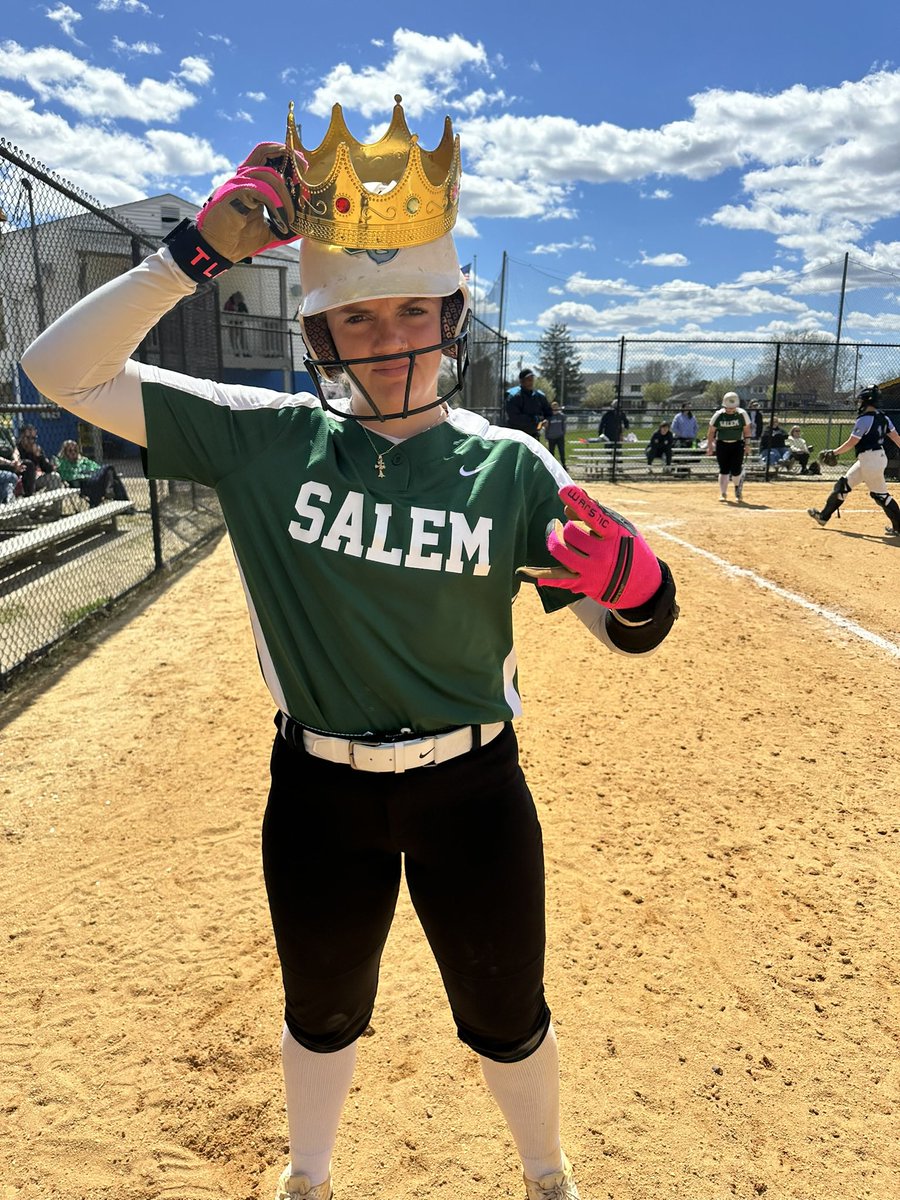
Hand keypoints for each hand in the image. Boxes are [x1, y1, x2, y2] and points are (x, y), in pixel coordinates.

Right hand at [196, 142, 305, 261]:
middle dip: (287, 155)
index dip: (286, 156)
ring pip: (268, 175)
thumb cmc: (239, 240)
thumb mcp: (270, 231)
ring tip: (291, 218)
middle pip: (263, 152)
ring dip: (285, 197)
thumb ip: (285, 224)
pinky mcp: (233, 194)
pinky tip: (281, 222)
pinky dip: (275, 206)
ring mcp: (237, 184)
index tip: (303, 166)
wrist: (218, 251)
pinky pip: (261, 191)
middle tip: (304, 168)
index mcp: (251, 184)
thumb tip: (305, 226)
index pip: (268, 159)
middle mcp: (243, 179)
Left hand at [518, 484, 661, 609]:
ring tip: (557, 539)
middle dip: (569, 530)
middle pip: (572, 534)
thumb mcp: (620, 528)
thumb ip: (595, 514)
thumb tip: (566, 505)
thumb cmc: (628, 549)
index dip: (579, 502)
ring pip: (562, 552)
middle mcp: (604, 553)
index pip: (594, 515)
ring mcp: (593, 571)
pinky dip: (541, 575)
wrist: (643, 586)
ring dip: (556, 543)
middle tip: (574, 531)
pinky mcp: (584, 584)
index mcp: (615, 534)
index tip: (564, 491)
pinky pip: (558, 578)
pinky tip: (525, 571)